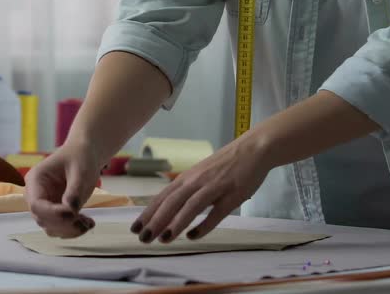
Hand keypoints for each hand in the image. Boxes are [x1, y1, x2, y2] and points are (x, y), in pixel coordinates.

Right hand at [25, 142, 101, 237]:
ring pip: (51, 227)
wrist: (86, 154)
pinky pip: (61, 227)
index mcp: (35, 180)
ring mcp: (46, 204)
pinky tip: (89, 223)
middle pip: (42, 218)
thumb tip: (70, 211)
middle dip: (63, 224)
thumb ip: (74, 190)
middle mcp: (36, 195)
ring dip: (69, 230)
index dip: (53, 213)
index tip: (73, 214)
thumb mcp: (80, 170)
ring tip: (89, 224)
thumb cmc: (80, 157)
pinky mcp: (57, 211)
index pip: (37, 204)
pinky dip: (74, 229)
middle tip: (84, 223)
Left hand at [131, 134, 271, 242]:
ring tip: (163, 238)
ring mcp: (215, 187)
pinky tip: (193, 236)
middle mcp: (197, 181)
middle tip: (143, 238)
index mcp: (188, 177)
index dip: (149, 212)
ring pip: (191, 206)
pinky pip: (216, 212)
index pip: (163, 196)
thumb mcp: (202, 174)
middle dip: (156, 220)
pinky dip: (204, 225)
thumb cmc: (227, 164)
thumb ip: (188, 189)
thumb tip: (170, 209)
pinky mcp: (232, 194)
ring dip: (176, 222)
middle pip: (172, 201)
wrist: (254, 149)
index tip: (135, 228)